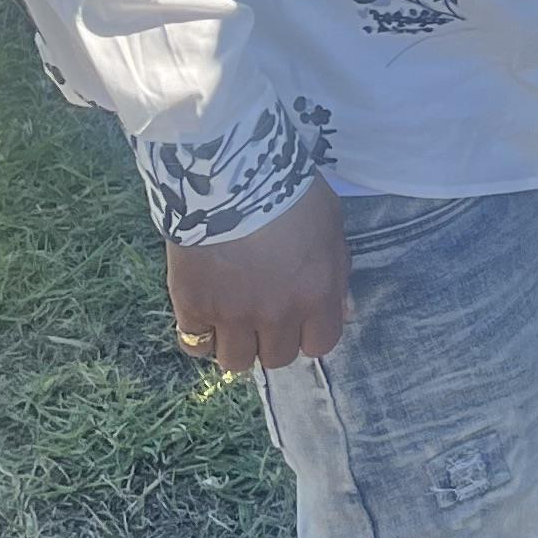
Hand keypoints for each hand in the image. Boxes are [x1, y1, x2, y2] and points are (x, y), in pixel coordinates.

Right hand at [165, 183, 348, 372]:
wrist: (230, 176)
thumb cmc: (289, 193)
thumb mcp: (331, 227)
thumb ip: (337, 275)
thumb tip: (343, 312)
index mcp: (316, 296)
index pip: (320, 346)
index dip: (309, 334)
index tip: (298, 318)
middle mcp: (277, 314)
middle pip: (277, 358)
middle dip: (273, 339)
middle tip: (263, 313)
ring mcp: (232, 315)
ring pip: (235, 362)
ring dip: (237, 344)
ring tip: (232, 319)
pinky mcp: (193, 306)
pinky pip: (196, 344)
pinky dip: (200, 334)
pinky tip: (205, 313)